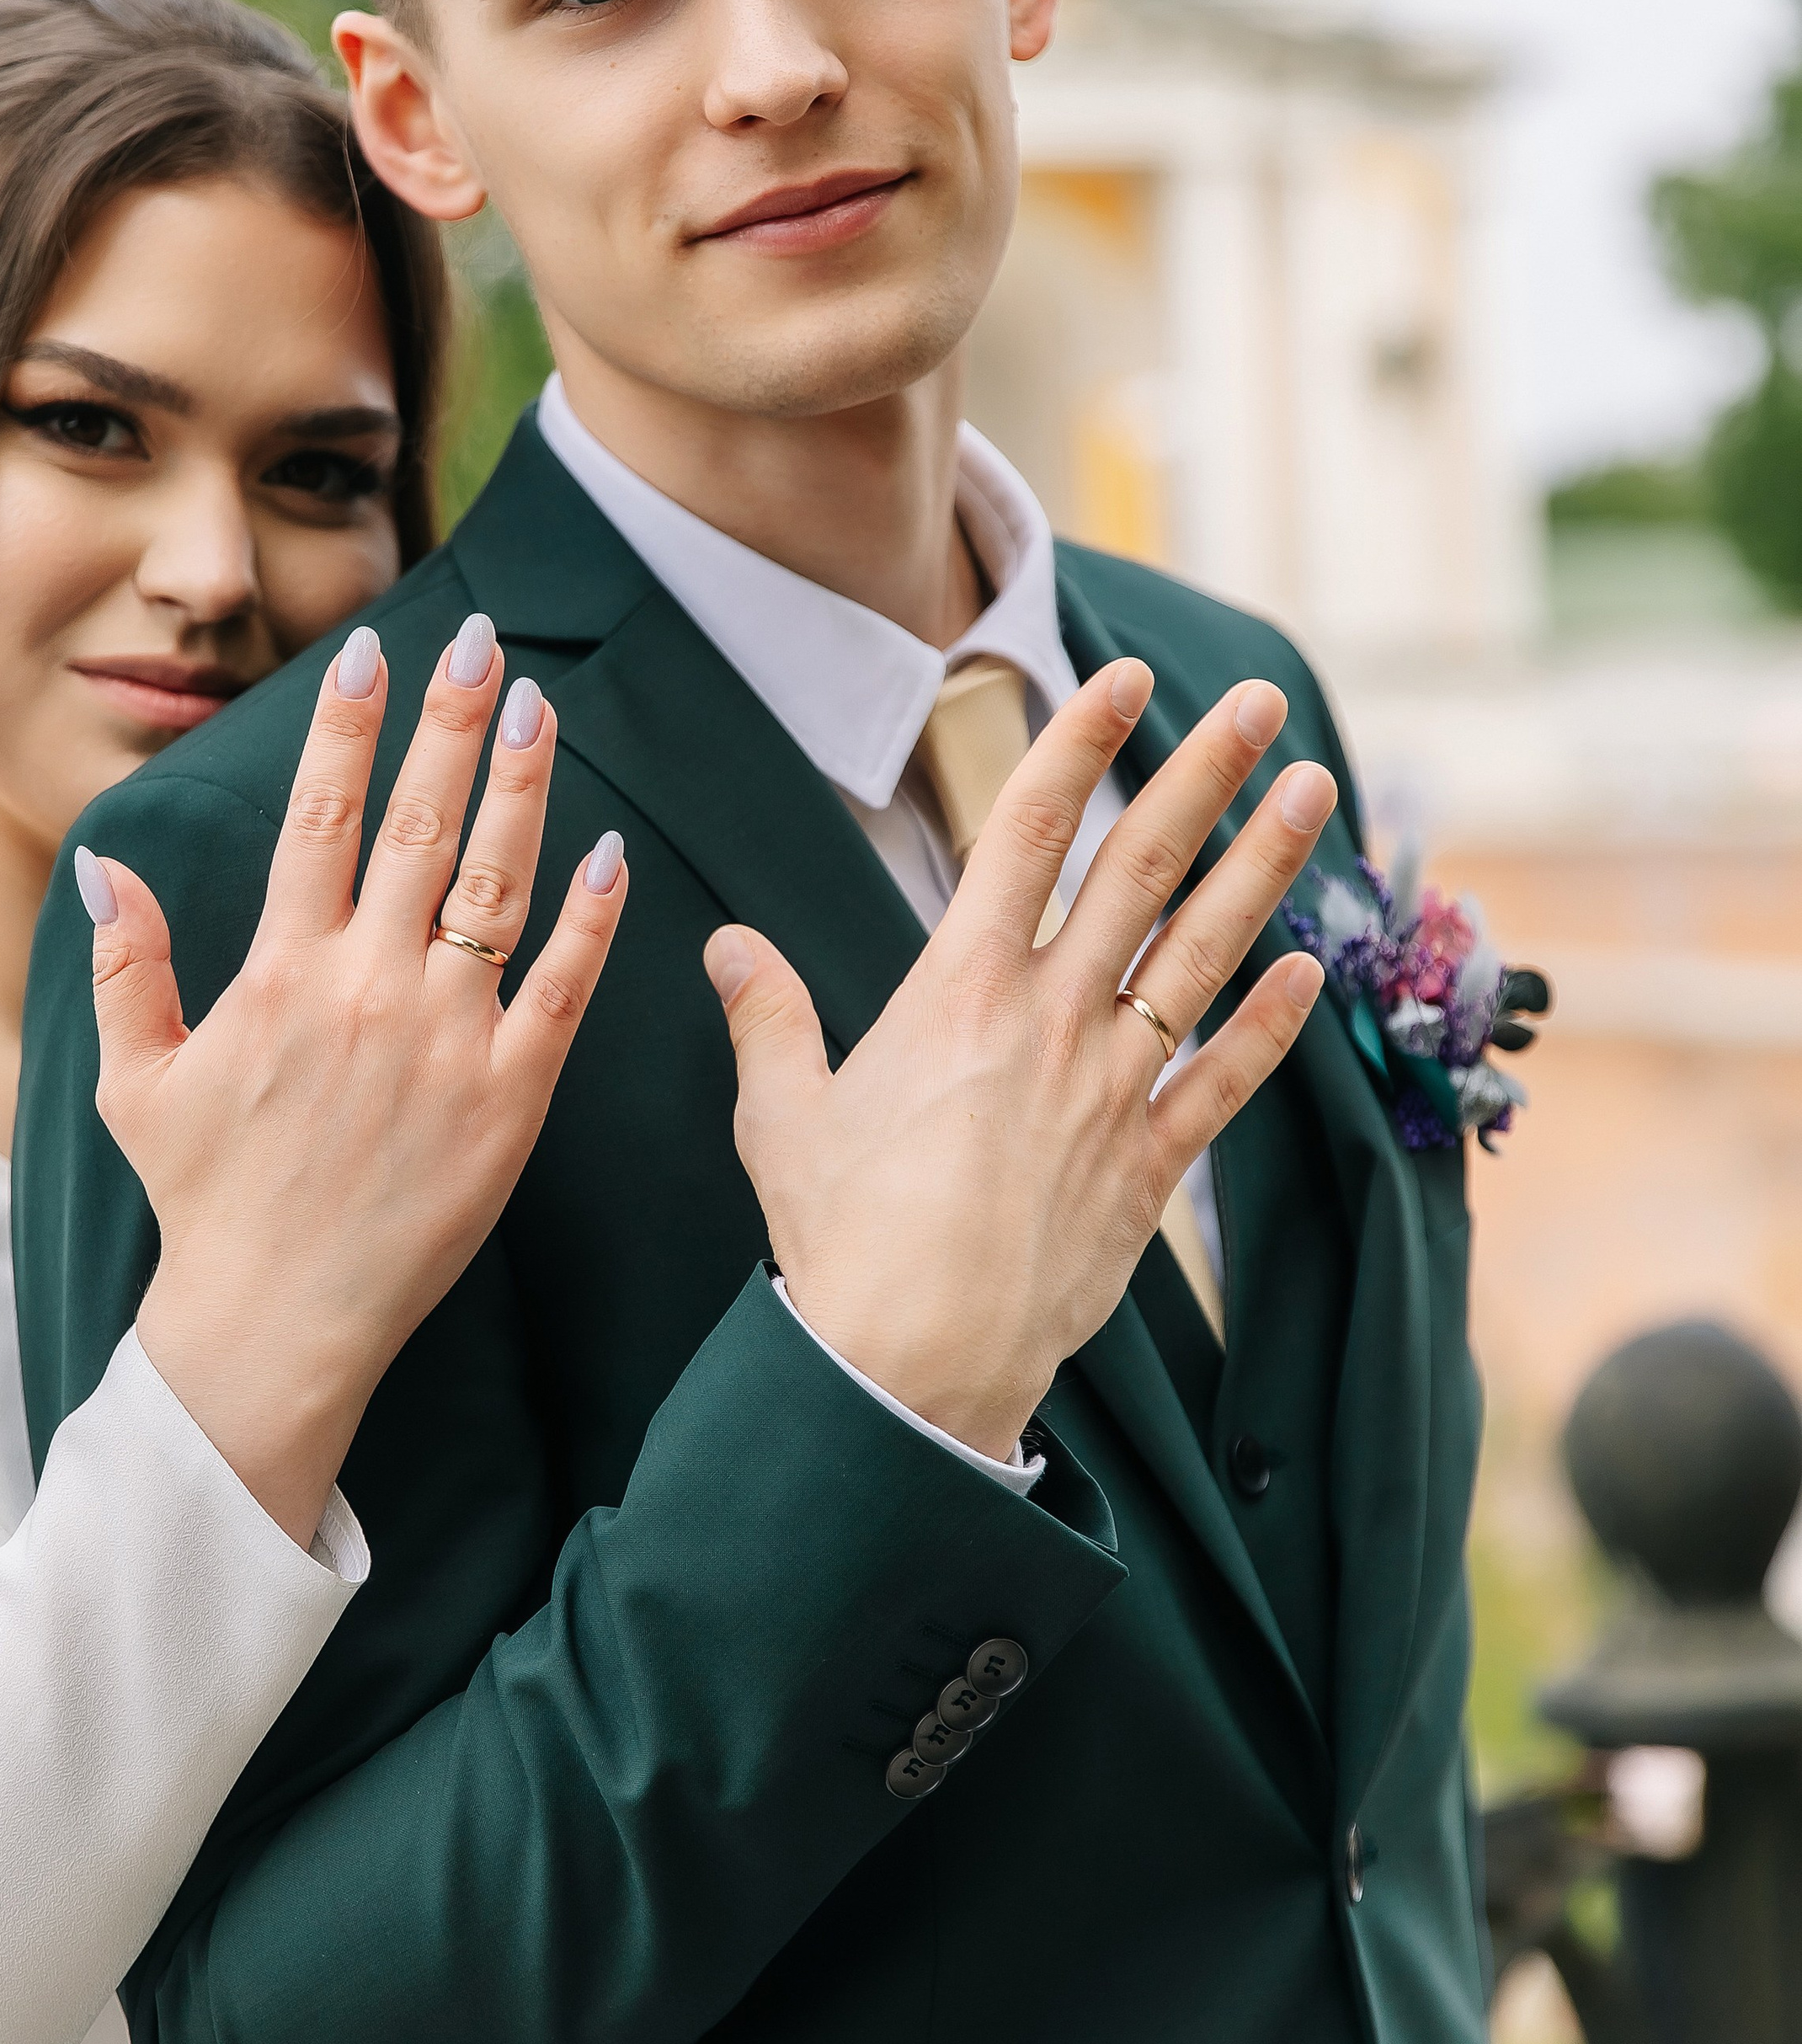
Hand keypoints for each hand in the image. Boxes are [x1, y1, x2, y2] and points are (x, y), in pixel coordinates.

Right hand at [78, 620, 626, 1546]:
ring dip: (520, 787)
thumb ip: (129, 964)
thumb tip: (105, 861)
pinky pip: (563, 988)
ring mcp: (447, 1041)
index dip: (348, 728)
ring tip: (539, 705)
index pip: (320, 819)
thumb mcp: (138, 1081)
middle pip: (418, 826)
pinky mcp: (511, 1100)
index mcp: (282, 976)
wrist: (275, 1324)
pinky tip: (612, 851)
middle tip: (477, 638)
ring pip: (496, 885)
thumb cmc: (208, 1202)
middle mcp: (368, 990)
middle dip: (448, 721)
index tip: (371, 652)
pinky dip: (592, 919)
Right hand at [704, 662, 1330, 1458]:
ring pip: (1203, 954)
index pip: (1026, 832)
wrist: (911, 1366)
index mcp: (958, 990)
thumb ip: (767, 1017)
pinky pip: (1223, 1082)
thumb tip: (728, 947)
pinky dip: (1268, 1024)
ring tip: (1314, 792)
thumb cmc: (839, 1241)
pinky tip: (1308, 967)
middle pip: (1139, 869)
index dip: (1077, 743)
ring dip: (1264, 868)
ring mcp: (1110, 1090)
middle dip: (1203, 774)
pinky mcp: (1147, 1169)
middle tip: (1256, 701)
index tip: (1120, 677)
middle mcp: (1049, 1021)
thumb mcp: (781, 1115)